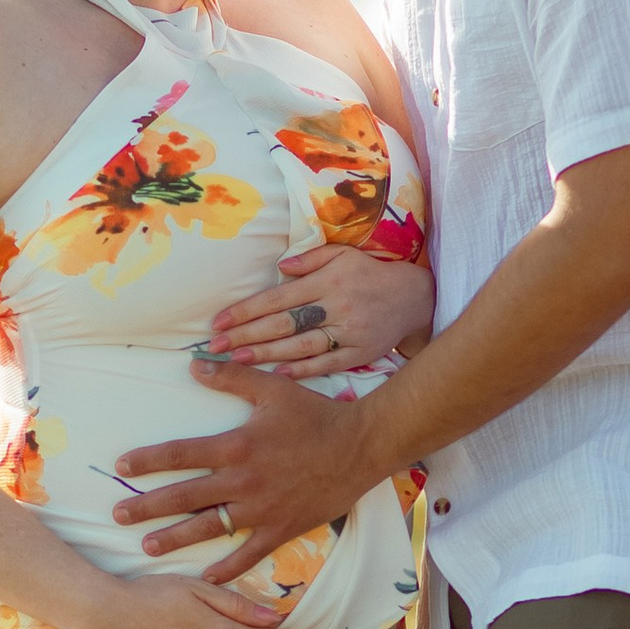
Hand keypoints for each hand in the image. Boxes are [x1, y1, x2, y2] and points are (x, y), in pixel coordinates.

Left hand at [117, 362, 381, 578]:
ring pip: (209, 527)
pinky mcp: (282, 528)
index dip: (147, 461)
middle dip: (147, 506)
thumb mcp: (272, 389)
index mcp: (236, 446)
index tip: (121, 466)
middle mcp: (242, 481)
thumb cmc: (317, 414)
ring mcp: (262, 509)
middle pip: (184, 496)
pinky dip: (227, 567)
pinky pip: (250, 553)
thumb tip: (193, 365)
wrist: (361, 445)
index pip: (180, 454)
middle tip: (118, 515)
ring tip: (147, 546)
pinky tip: (206, 576)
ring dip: (175, 538)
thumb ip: (230, 378)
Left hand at [205, 242, 432, 379]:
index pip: (278, 297)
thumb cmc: (370, 274)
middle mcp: (336, 306)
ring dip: (266, 353)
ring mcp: (349, 332)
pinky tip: (276, 374)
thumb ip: (311, 258)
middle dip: (246, 334)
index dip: (247, 310)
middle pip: (283, 323)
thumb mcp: (343, 255)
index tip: (219, 322)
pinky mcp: (361, 352)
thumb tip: (279, 268)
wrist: (414, 298)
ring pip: (301, 345)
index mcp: (328, 280)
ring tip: (236, 360)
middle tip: (215, 347)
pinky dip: (301, 370)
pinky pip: (327, 363)